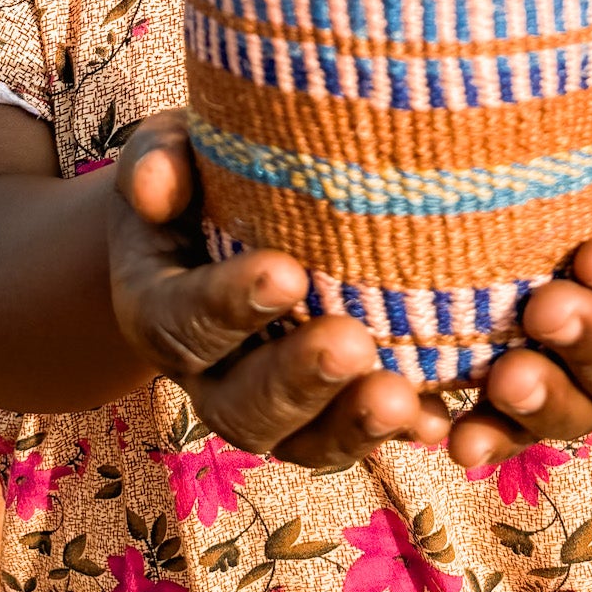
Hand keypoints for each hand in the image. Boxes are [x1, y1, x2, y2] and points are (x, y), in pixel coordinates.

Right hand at [109, 113, 448, 467]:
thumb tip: (157, 185)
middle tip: (354, 345)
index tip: (287, 274)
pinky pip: (349, 440)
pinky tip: (435, 419)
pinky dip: (393, 434)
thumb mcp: (169, 150)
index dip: (228, 306)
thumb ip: (159, 160)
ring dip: (350, 425)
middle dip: (298, 380)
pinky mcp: (318, 415)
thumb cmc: (198, 173)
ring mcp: (262, 403)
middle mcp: (205, 373)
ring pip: (297, 441)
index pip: (181, 320)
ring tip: (402, 399)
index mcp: (159, 307)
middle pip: (239, 405)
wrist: (213, 223)